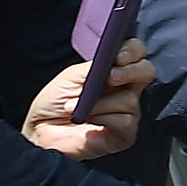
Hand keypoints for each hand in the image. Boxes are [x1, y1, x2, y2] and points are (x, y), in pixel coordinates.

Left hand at [23, 38, 154, 159]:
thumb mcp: (73, 75)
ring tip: (76, 107)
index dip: (133, 51)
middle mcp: (124, 90)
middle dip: (131, 71)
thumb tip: (116, 61)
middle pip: (146, 72)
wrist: (40, 129)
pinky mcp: (124, 134)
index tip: (118, 56)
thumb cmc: (54, 101)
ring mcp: (126, 112)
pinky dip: (103, 118)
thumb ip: (97, 66)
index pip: (136, 54)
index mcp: (114, 71)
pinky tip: (88, 121)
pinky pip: (126, 121)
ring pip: (130, 99)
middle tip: (111, 77)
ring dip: (100, 103)